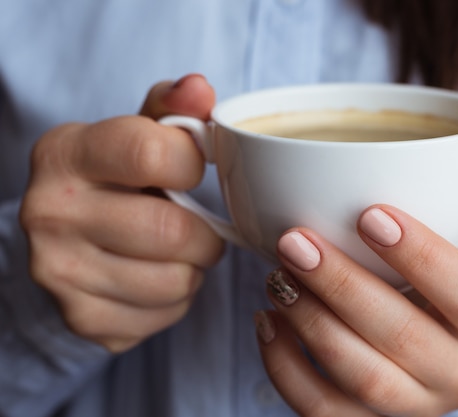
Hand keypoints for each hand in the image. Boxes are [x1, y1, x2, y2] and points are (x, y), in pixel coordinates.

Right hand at [20, 74, 223, 352]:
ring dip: (195, 267)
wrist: (65, 239)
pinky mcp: (83, 318)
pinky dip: (178, 298)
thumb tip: (200, 89)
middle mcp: (49, 213)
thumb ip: (172, 108)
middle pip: (171, 231)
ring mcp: (59, 272)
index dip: (193, 162)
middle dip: (205, 232)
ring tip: (178, 252)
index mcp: (65, 153)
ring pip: (177, 279)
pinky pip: (166, 314)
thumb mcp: (136, 132)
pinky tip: (158, 278)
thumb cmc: (115, 179)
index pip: (152, 153)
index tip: (193, 168)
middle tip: (200, 227)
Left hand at [256, 201, 457, 415]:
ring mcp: (414, 408)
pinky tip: (266, 320)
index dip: (420, 256)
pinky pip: (322, 410)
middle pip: (403, 337)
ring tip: (278, 276)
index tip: (369, 215)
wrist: (439, 349)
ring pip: (362, 377)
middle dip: (343, 286)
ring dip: (311, 323)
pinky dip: (286, 367)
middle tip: (296, 242)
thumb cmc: (452, 291)